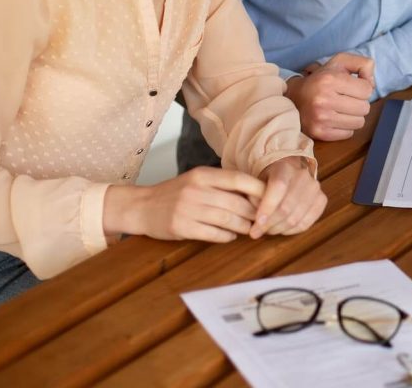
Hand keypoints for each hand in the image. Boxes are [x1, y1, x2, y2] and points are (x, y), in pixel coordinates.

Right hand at [103, 167, 265, 242]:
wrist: (141, 206)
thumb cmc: (176, 192)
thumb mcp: (198, 179)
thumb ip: (222, 183)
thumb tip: (256, 192)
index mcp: (203, 174)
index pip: (239, 179)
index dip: (258, 190)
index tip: (269, 198)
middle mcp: (196, 190)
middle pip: (236, 203)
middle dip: (254, 213)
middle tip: (263, 219)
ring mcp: (188, 209)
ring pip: (227, 220)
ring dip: (243, 227)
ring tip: (249, 229)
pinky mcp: (181, 227)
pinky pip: (213, 234)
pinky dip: (226, 236)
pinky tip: (230, 236)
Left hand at [251, 156, 326, 237]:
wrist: (289, 172)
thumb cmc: (269, 179)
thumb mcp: (257, 181)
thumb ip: (254, 197)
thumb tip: (255, 218)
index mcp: (284, 167)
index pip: (278, 187)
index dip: (267, 207)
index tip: (256, 223)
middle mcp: (303, 175)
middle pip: (286, 207)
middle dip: (269, 224)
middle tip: (256, 232)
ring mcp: (315, 188)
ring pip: (296, 218)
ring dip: (278, 229)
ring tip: (267, 230)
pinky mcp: (322, 199)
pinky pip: (306, 223)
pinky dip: (291, 231)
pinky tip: (281, 229)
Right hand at [286, 52, 374, 140]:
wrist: (293, 98)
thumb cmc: (321, 79)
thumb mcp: (340, 62)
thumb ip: (363, 64)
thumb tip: (372, 84)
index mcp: (330, 79)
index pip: (367, 90)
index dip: (362, 88)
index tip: (351, 87)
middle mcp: (324, 99)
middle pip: (365, 107)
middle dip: (358, 103)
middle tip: (345, 99)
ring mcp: (321, 118)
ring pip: (359, 122)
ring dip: (353, 116)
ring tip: (341, 109)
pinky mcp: (319, 133)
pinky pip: (349, 134)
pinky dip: (345, 127)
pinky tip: (335, 118)